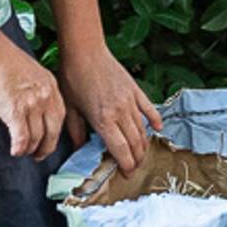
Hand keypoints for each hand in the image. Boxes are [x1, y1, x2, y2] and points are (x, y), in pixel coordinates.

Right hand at [0, 41, 67, 160]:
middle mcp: (46, 97)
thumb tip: (29, 105)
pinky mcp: (16, 112)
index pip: (60, 115)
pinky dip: (19, 147)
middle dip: (47, 146)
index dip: (55, 131)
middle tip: (40, 155)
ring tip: (23, 152)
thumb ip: (34, 88)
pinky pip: (21, 137)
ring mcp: (32, 105)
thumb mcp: (29, 72)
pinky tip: (15, 151)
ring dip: (30, 148)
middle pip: (53, 130)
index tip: (50, 139)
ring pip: (37, 136)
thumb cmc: (3, 60)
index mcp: (50, 85)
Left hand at [58, 42, 162, 173]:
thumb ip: (76, 132)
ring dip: (144, 145)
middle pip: (135, 143)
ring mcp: (131, 101)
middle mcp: (120, 113)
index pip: (121, 150)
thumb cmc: (73, 78)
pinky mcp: (136, 90)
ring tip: (141, 155)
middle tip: (134, 168)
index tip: (126, 174)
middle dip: (137, 159)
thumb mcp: (70, 109)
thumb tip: (80, 149)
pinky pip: (150, 109)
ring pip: (143, 130)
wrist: (85, 52)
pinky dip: (155, 121)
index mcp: (103, 119)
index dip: (126, 165)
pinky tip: (157, 129)